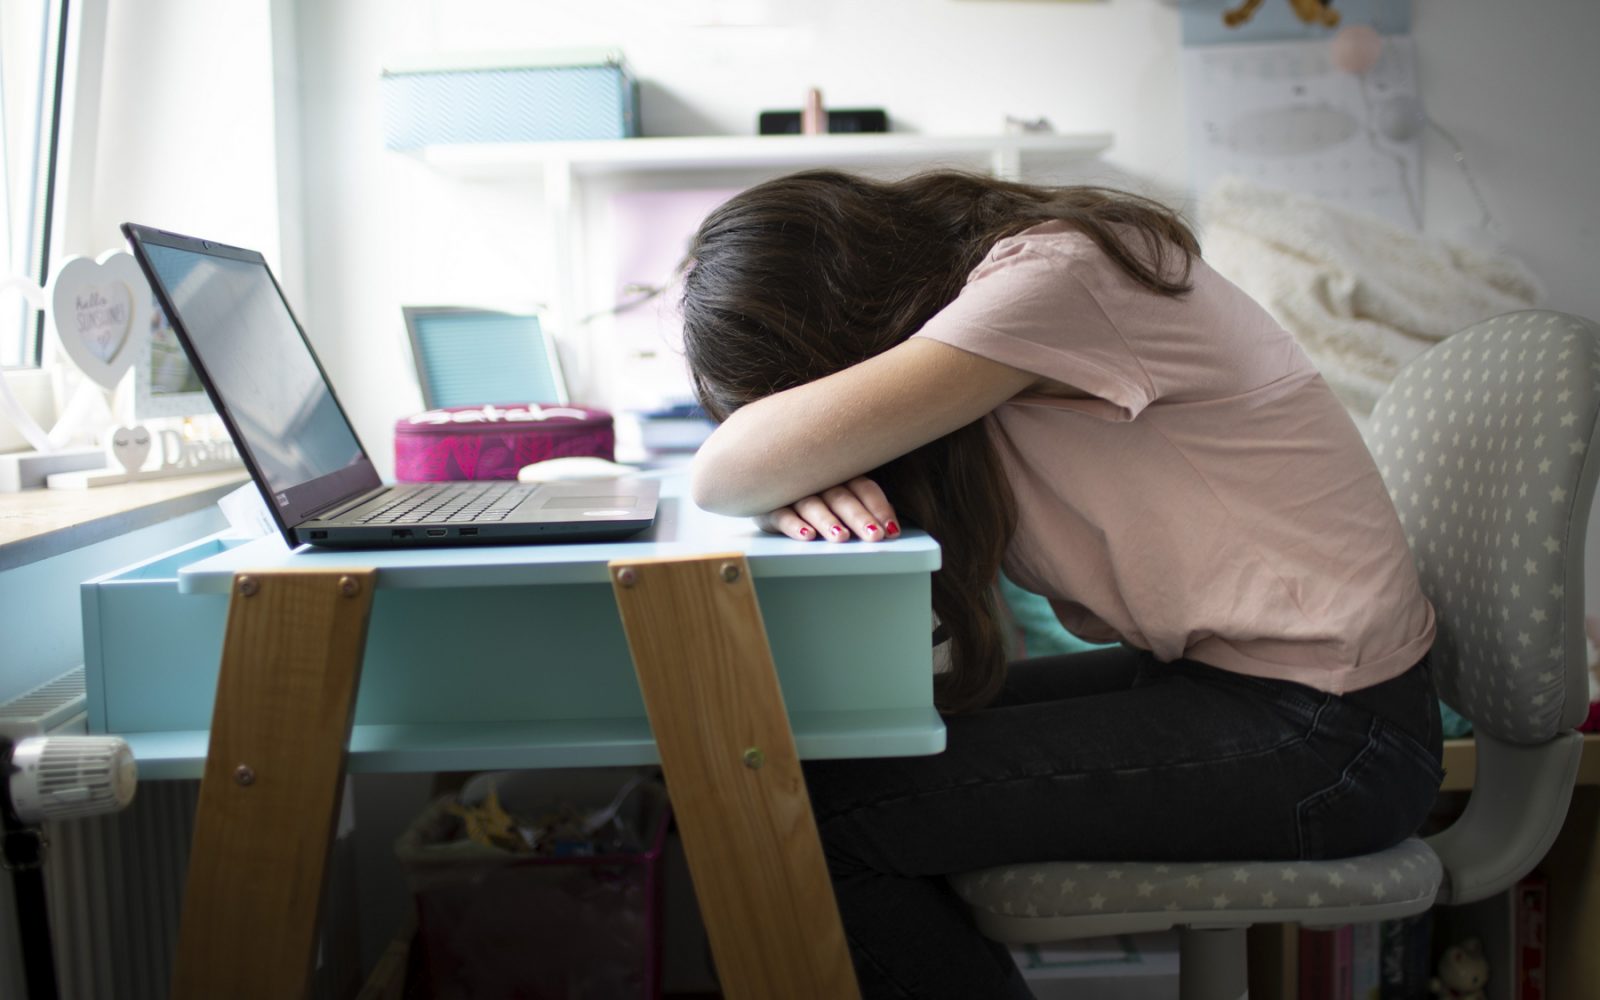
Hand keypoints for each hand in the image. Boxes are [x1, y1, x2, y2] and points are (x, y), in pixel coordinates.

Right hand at [754, 476, 900, 542]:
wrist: (760, 475)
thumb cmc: (810, 488)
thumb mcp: (837, 491)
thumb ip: (862, 505)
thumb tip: (891, 525)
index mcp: (839, 473)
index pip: (864, 487)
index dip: (878, 507)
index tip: (892, 529)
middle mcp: (817, 478)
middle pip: (841, 497)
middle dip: (858, 517)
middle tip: (873, 535)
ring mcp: (792, 491)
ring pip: (812, 504)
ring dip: (827, 520)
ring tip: (841, 536)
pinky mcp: (769, 505)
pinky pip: (781, 514)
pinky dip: (794, 525)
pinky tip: (807, 535)